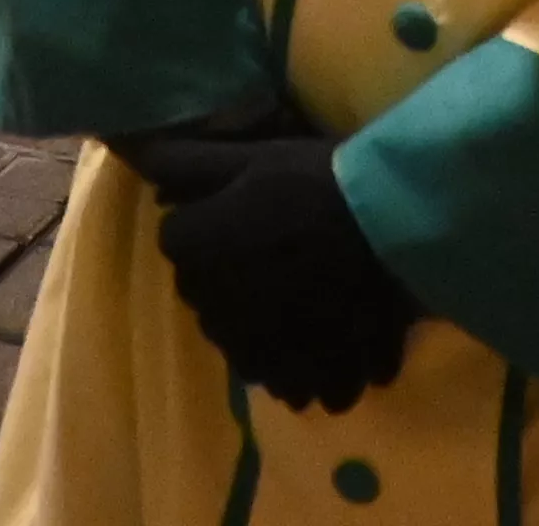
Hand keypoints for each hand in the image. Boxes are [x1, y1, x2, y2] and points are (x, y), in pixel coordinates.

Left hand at [147, 128, 419, 412]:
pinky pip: (284, 380)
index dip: (206, 222)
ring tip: (301, 302)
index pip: (178, 238)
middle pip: (205, 295)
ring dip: (259, 328)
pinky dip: (298, 368)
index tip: (240, 210)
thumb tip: (145, 161)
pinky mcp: (298, 375)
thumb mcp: (253, 157)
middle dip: (228, 278)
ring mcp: (254, 348)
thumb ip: (190, 163)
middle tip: (275, 252)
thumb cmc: (320, 184)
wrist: (393, 230)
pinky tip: (326, 341)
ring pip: (239, 342)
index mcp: (196, 251)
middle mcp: (213, 308)